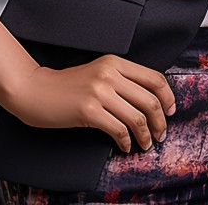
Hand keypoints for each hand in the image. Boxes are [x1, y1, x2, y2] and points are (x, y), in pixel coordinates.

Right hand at [7, 55, 175, 152]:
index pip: (154, 78)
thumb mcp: (98, 73)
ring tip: (145, 144)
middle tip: (161, 134)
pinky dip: (126, 142)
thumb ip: (121, 80)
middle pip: (150, 99)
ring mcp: (99, 91)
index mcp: (115, 62)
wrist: (37, 90)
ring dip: (146, 136)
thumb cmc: (69, 86)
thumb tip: (150, 101)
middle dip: (160, 121)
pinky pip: (118, 130)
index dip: (167, 97)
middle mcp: (109, 73)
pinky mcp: (88, 110)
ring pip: (137, 117)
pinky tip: (124, 146)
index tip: (170, 111)